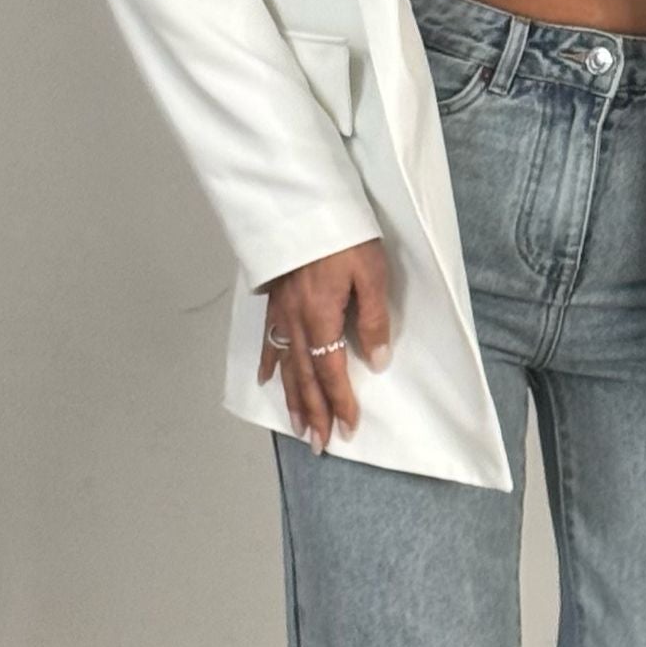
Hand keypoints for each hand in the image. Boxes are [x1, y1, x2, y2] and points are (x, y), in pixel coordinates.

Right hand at [256, 237, 392, 452]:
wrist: (305, 203)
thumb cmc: (344, 235)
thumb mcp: (372, 273)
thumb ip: (374, 319)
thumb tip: (376, 361)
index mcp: (323, 317)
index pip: (332, 371)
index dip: (340, 402)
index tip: (348, 428)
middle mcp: (298, 321)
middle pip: (305, 376)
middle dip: (314, 412)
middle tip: (319, 443)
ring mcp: (282, 310)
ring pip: (286, 365)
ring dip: (293, 398)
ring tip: (298, 426)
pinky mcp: (274, 298)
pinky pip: (270, 339)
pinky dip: (270, 362)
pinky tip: (268, 380)